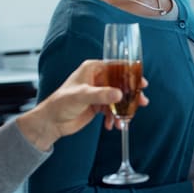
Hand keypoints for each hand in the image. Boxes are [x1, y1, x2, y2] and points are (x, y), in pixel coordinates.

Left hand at [17, 62, 148, 151]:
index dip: (131, 74)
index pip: (116, 67)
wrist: (51, 122)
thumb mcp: (82, 96)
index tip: (141, 82)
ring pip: (118, 98)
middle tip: (142, 101)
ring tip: (128, 119)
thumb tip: (119, 95)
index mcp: (93, 69)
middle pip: (121, 83)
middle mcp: (97, 79)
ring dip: (124, 109)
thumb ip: (101, 95)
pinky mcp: (98, 105)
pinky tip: (113, 125)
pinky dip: (115, 117)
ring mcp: (98, 92)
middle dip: (131, 94)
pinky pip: (112, 110)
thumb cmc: (60, 103)